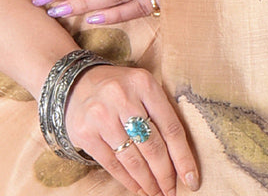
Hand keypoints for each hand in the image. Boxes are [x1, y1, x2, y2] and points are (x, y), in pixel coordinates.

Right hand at [64, 62, 198, 194]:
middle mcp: (122, 97)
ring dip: (147, 182)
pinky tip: (137, 188)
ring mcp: (101, 115)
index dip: (183, 158)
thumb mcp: (141, 89)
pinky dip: (127, 180)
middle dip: (165, 175)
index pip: (171, 128)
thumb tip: (180, 159)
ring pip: (132, 159)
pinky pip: (112, 164)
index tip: (192, 180)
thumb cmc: (118, 90)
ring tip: (156, 193)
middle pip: (153, 146)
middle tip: (171, 192)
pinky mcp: (85, 133)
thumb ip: (160, 115)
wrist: (75, 83)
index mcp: (143, 83)